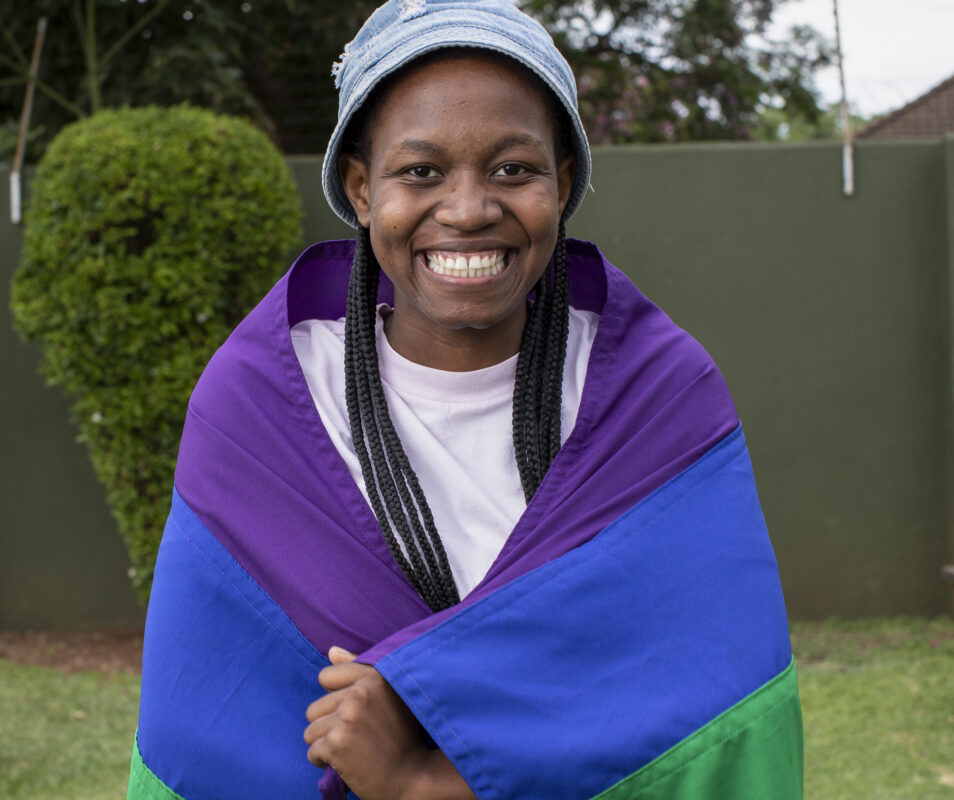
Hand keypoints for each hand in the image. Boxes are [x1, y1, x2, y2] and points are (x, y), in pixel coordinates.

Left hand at [305, 646, 475, 799]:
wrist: (412, 778)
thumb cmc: (402, 736)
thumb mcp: (388, 695)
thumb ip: (358, 669)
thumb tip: (331, 651)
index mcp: (374, 677)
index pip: (326, 676)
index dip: (336, 697)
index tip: (356, 712)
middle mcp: (360, 693)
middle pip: (315, 708)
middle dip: (330, 725)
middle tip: (357, 737)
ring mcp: (347, 718)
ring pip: (310, 731)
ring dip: (326, 744)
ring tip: (352, 749)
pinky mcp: (336, 744)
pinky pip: (312, 752)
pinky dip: (325, 761)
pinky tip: (348, 763)